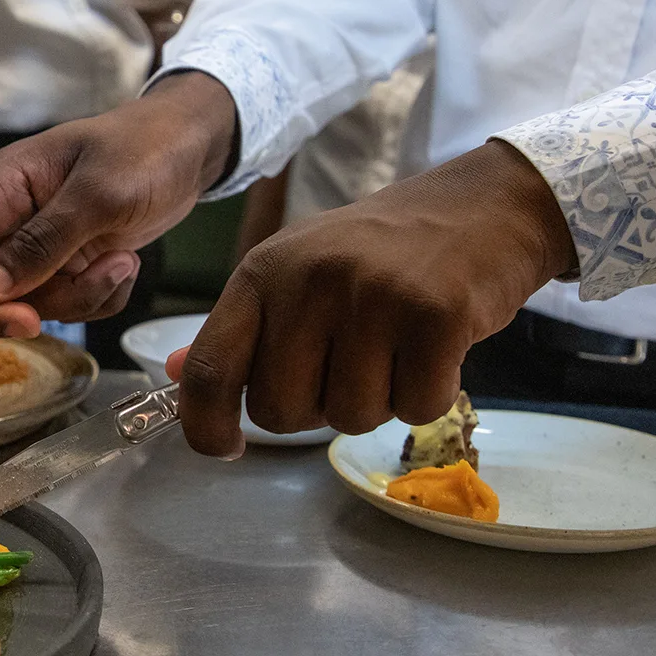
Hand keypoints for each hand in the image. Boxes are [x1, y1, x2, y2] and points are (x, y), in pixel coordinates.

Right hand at [0, 72, 236, 352]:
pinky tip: (126, 262)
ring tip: (120, 261)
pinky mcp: (72, 265)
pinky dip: (99, 298)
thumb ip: (42, 242)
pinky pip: (70, 307)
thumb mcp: (99, 193)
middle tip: (42, 320)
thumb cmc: (146, 149)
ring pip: (31, 305)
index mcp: (2, 188)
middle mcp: (11, 221)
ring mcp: (41, 247)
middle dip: (16, 310)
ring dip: (77, 299)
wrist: (194, 145)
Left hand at [168, 140, 577, 456]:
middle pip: (280, 412)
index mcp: (263, 271)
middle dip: (314, 411)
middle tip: (350, 365)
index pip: (209, 368)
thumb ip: (240, 330)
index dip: (206, 425)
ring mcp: (373, 296)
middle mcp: (310, 280)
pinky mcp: (436, 316)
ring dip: (378, 401)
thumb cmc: (381, 252)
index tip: (227, 448)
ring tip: (396, 347)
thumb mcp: (297, 272)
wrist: (482, 207)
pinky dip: (430, 395)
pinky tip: (436, 350)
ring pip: (350, 418)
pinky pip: (416, 408)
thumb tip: (173, 376)